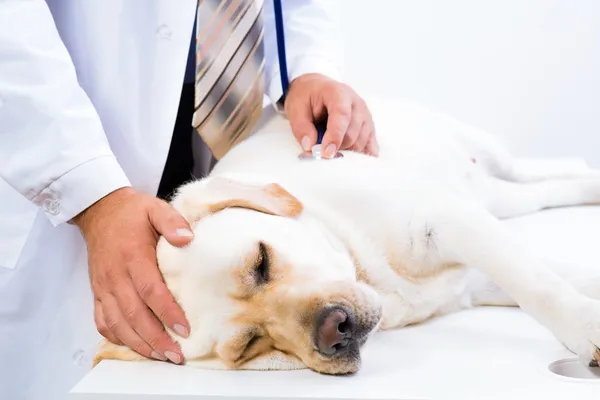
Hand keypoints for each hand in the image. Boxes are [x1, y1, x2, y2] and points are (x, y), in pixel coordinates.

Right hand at [73, 187, 193, 363]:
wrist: (100, 211)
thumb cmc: (132, 213)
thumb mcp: (155, 208)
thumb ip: (172, 222)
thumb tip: (188, 238)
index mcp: (133, 255)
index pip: (150, 290)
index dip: (167, 312)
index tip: (185, 329)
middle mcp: (116, 275)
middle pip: (134, 314)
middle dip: (156, 338)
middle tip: (176, 354)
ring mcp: (104, 286)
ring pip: (118, 323)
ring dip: (139, 343)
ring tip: (160, 356)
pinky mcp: (97, 291)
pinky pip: (103, 320)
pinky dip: (117, 337)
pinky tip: (135, 345)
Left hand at [283, 73, 377, 158]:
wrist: (316, 89)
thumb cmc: (307, 97)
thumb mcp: (295, 108)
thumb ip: (302, 128)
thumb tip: (310, 147)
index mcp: (338, 93)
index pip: (342, 116)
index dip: (335, 136)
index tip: (326, 153)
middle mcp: (357, 103)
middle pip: (352, 134)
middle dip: (336, 147)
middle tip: (320, 150)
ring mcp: (365, 115)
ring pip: (361, 142)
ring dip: (346, 151)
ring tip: (330, 146)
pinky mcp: (368, 126)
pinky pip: (370, 145)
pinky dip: (361, 154)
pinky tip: (351, 157)